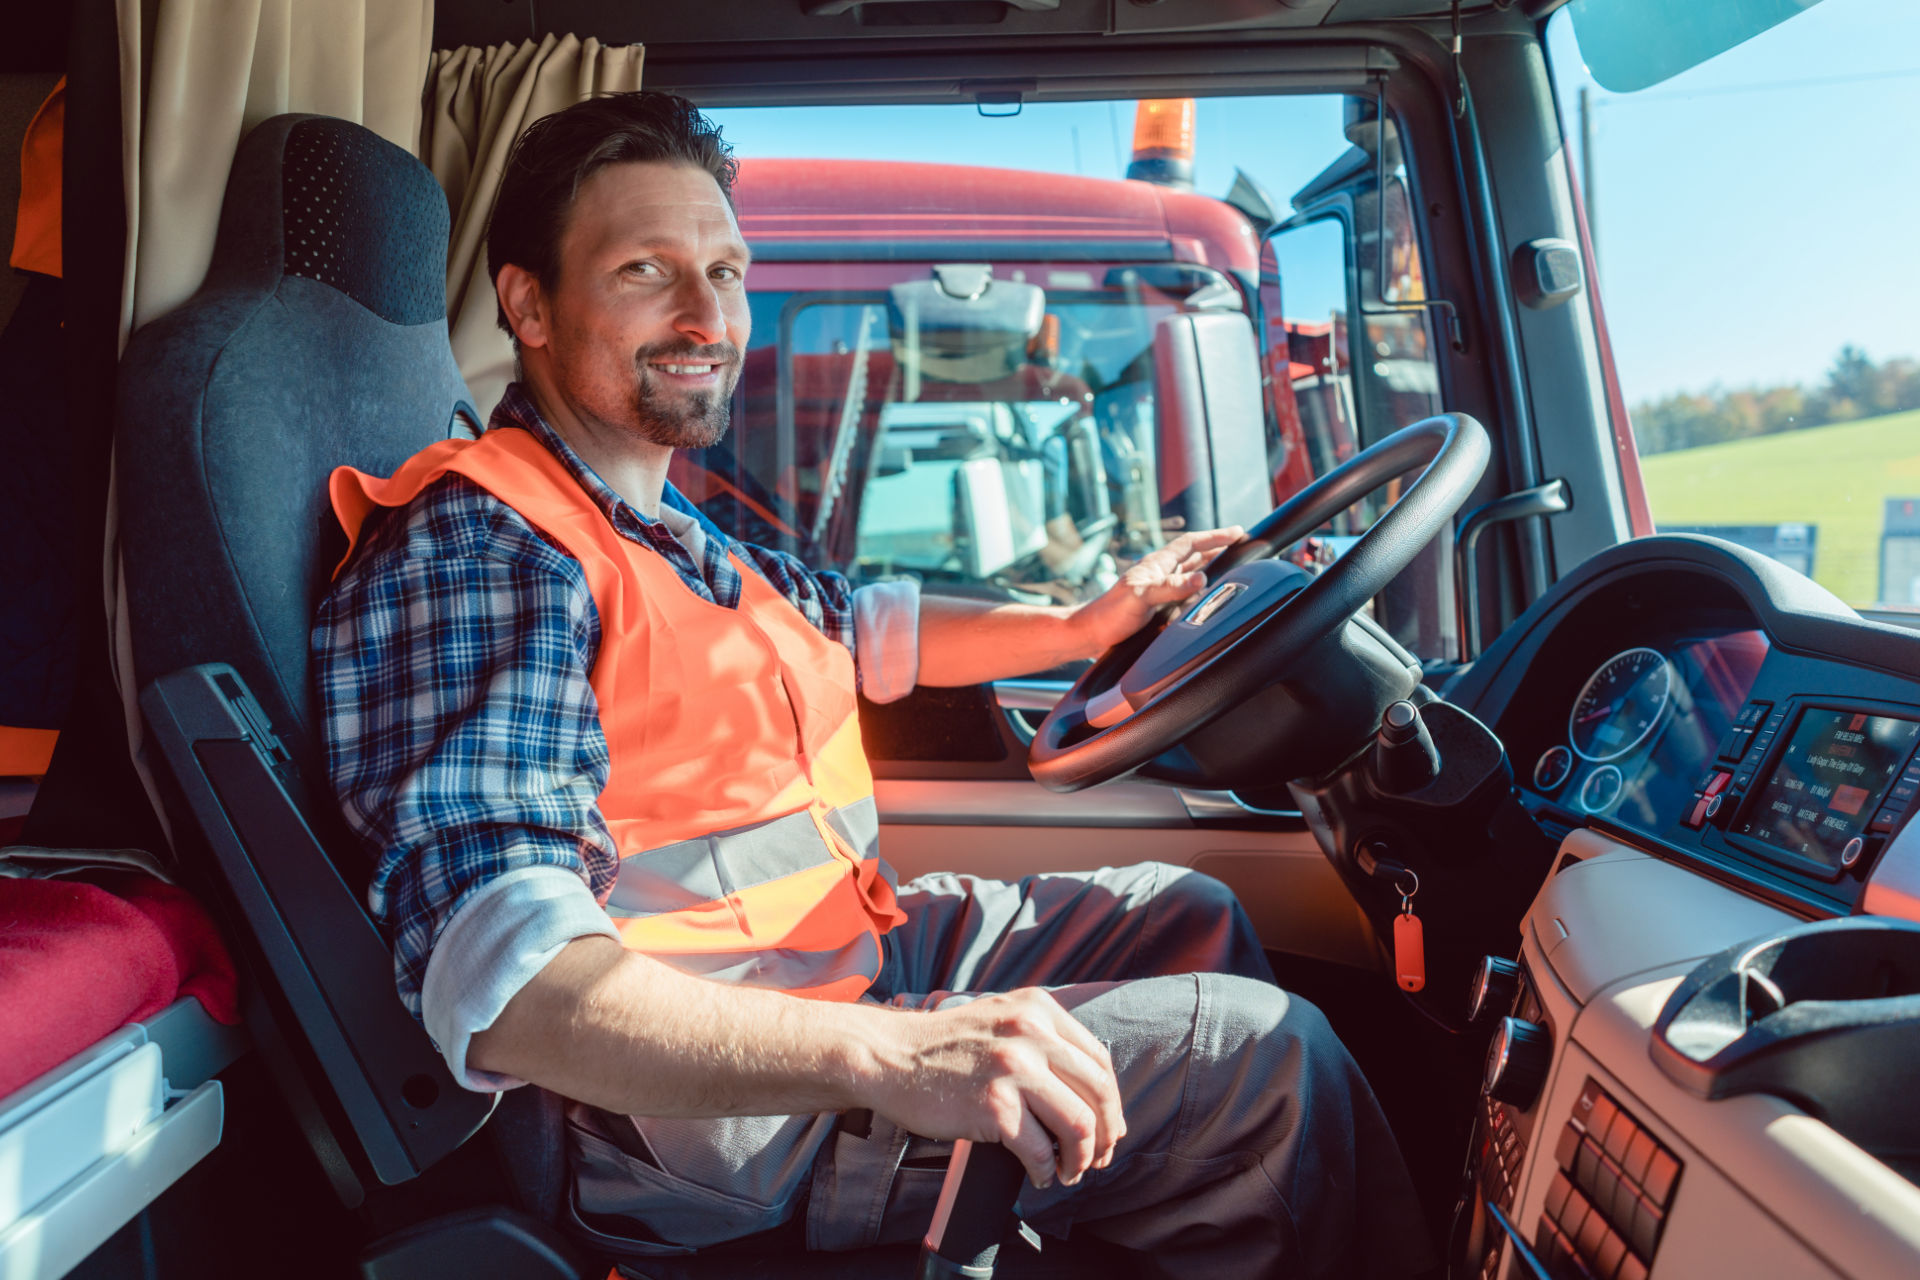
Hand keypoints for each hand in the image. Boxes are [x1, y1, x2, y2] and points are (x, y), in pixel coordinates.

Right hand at [863, 988, 1124, 1188]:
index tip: (1109, 1128)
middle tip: (1098, 1158)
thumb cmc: (942, 1047)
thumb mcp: (1001, 1019)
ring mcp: (1014, 1068)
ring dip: (1081, 1158)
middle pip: (1098, 1093)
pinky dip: (1046, 1172)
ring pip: (1079, 1125)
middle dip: (1106, 1135)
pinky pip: (1040, 1151)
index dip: (1111, 1103)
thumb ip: (1042, 1040)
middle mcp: (1033, 1033)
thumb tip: (1087, 1094)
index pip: (1099, 1061)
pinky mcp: (995, 1106)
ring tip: (1069, 1172)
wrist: (890, 1056)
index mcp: (1040, 1010)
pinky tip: (1038, 1175)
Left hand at [1072, 527, 1245, 651]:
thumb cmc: (1110, 614)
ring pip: (1190, 571)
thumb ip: (1170, 587)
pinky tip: (1204, 595)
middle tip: (1239, 544)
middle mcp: (1159, 574)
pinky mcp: (1157, 606)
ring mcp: (1158, 589)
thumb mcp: (1141, 597)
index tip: (1237, 533)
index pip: (1191, 543)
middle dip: (1217, 548)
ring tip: (1229, 562)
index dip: (1215, 536)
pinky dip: (1199, 589)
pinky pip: (1185, 592)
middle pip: (1193, 554)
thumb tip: (1201, 577)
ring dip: (1209, 565)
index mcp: (1156, 565)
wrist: (1090, 635)